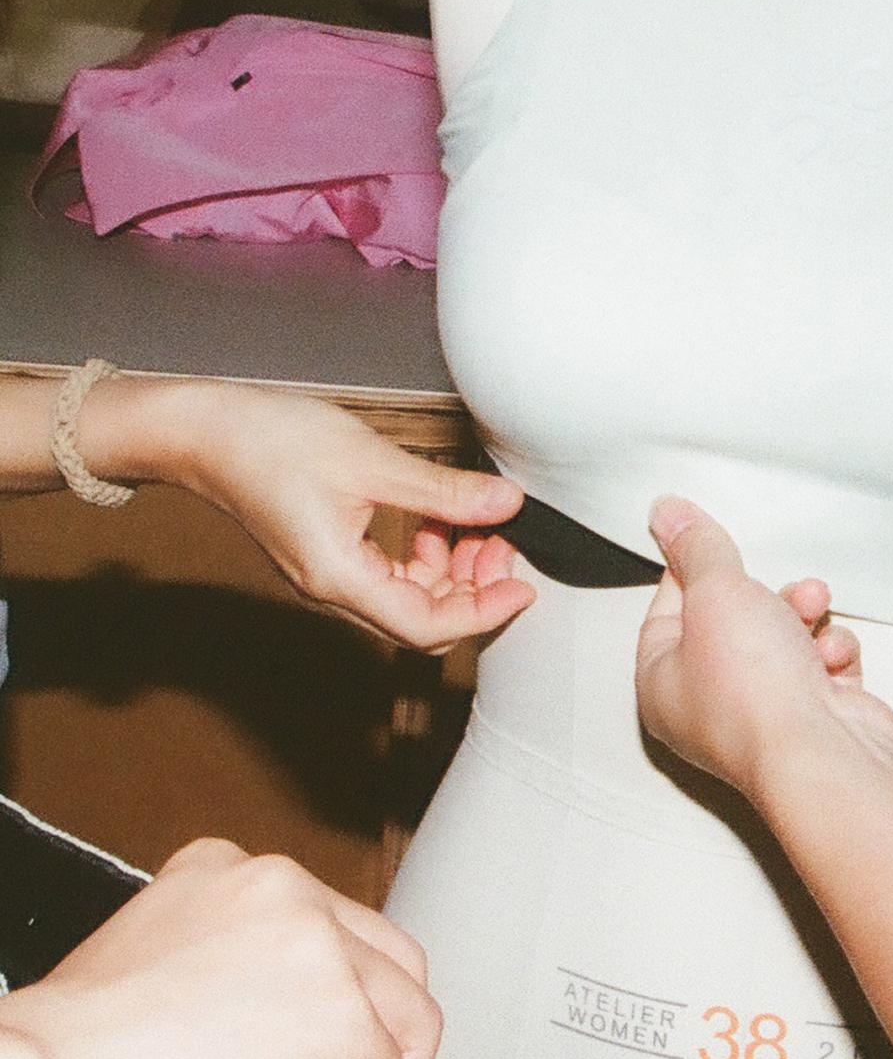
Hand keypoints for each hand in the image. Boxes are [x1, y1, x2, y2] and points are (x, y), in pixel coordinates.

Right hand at [0, 839, 439, 1058]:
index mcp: (234, 869)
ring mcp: (322, 952)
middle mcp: (287, 890)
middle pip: (390, 963)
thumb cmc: (78, 1048)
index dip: (342, 998)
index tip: (324, 1058)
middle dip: (389, 1040)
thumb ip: (232, 971)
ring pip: (408, 1020)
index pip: (332, 926)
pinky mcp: (341, 1022)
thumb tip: (276, 1036)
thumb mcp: (163, 965)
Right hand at [109, 380, 535, 649]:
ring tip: (477, 524)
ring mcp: (328, 572)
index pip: (427, 627)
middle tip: (504, 544)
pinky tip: (438, 516)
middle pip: (421, 620)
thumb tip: (505, 505)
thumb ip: (443, 491)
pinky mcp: (327, 552)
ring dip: (450, 569)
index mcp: (341, 578)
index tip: (522, 589)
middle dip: (471, 589)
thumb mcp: (372, 461)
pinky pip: (388, 571)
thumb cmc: (270, 441)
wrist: (204, 431)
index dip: (483, 613)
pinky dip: (423, 552)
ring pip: (408, 597)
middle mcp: (333, 588)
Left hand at [636, 497, 892, 796]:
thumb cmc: (755, 696)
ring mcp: (765, 715)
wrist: (823, 753)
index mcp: (663, 683)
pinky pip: (823, 664)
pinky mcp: (816, 718)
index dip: (691, 571)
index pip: (666, 610)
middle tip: (767, 584)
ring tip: (811, 608)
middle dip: (761, 594)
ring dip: (802, 614)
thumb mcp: (715, 593)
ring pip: (783, 639)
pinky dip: (832, 651)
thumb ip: (698, 548)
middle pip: (731, 623)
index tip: (709, 541)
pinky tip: (832, 656)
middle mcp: (709, 706)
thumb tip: (668, 515)